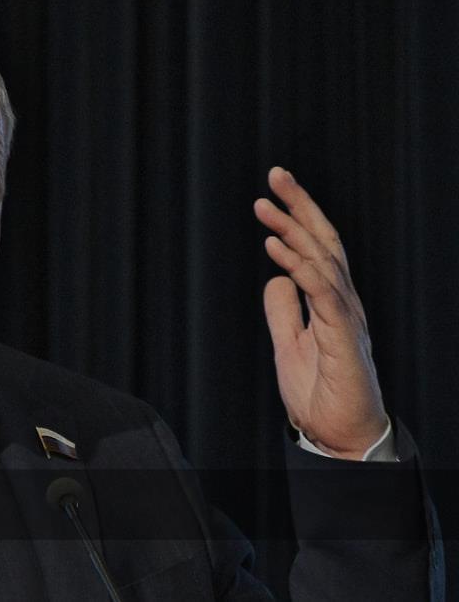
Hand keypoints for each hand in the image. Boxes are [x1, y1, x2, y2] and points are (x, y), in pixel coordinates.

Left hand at [253, 167, 385, 459]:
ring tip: (264, 207)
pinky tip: (276, 248)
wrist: (339, 436)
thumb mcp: (290, 344)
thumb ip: (284, 311)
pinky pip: (324, 294)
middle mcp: (343, 302)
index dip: (299, 216)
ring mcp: (347, 318)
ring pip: (323, 261)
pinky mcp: (344, 338)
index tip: (274, 189)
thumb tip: (275, 279)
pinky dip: (301, 267)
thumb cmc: (321, 393)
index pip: (317, 248)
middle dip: (302, 205)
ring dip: (293, 230)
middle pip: (324, 242)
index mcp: (332, 301)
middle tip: (276, 174)